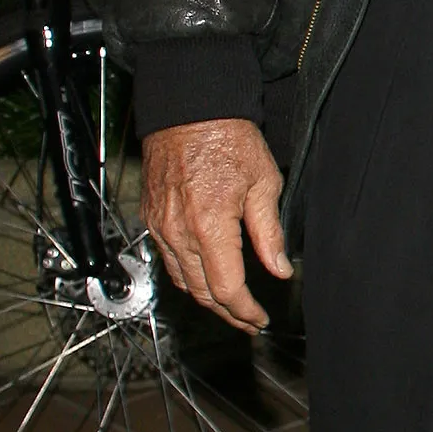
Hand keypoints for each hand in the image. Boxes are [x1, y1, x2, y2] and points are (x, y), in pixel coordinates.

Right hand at [141, 118, 290, 331]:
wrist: (188, 109)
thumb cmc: (227, 138)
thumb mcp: (263, 184)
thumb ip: (270, 234)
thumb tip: (281, 269)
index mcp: (209, 227)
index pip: (227, 289)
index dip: (245, 311)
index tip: (260, 320)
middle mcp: (178, 232)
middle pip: (202, 292)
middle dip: (228, 312)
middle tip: (249, 321)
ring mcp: (160, 226)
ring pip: (182, 280)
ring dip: (207, 298)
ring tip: (232, 306)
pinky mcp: (151, 218)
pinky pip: (169, 260)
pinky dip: (188, 276)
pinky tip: (207, 277)